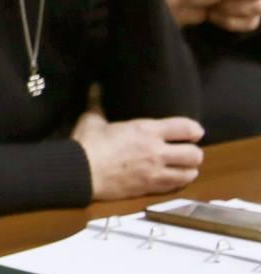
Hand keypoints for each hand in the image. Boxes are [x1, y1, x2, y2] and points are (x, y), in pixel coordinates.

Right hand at [72, 109, 203, 199]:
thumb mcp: (92, 120)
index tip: (194, 132)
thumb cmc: (86, 144)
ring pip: (190, 173)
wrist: (79, 173)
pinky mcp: (149, 188)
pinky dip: (177, 183)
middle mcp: (157, 151)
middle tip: (186, 151)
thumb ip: (98, 103)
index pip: (186, 128)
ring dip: (188, 170)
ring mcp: (155, 172)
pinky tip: (172, 179)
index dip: (195, 130)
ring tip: (182, 168)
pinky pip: (175, 187)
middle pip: (195, 154)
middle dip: (194, 152)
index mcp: (146, 130)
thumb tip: (95, 86)